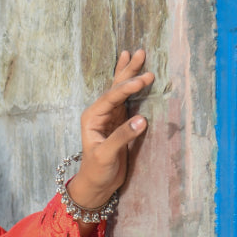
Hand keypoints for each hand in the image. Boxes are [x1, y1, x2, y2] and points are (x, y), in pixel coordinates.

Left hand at [69, 48, 153, 212]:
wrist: (96, 183)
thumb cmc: (97, 170)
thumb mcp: (107, 155)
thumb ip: (122, 137)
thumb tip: (142, 119)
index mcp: (92, 117)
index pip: (111, 97)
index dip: (127, 87)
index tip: (144, 79)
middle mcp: (100, 113)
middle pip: (115, 87)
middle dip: (127, 71)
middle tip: (141, 53)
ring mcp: (110, 116)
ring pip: (120, 90)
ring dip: (129, 73)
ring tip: (136, 54)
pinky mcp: (119, 121)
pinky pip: (127, 99)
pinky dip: (133, 87)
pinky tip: (136, 75)